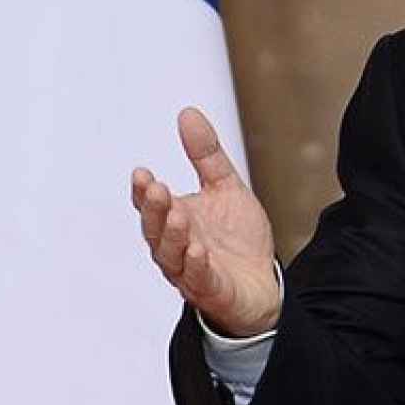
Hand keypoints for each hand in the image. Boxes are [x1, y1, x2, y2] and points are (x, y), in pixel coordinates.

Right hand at [131, 107, 280, 336]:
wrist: (261, 283)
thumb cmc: (237, 239)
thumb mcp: (226, 187)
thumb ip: (206, 155)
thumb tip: (187, 113)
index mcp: (175, 220)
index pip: (152, 205)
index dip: (144, 191)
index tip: (142, 173)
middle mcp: (176, 247)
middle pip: (155, 230)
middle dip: (154, 209)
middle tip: (156, 188)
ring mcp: (191, 271)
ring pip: (171, 256)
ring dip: (172, 236)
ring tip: (178, 216)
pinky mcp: (211, 291)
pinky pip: (199, 280)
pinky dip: (196, 265)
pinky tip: (198, 250)